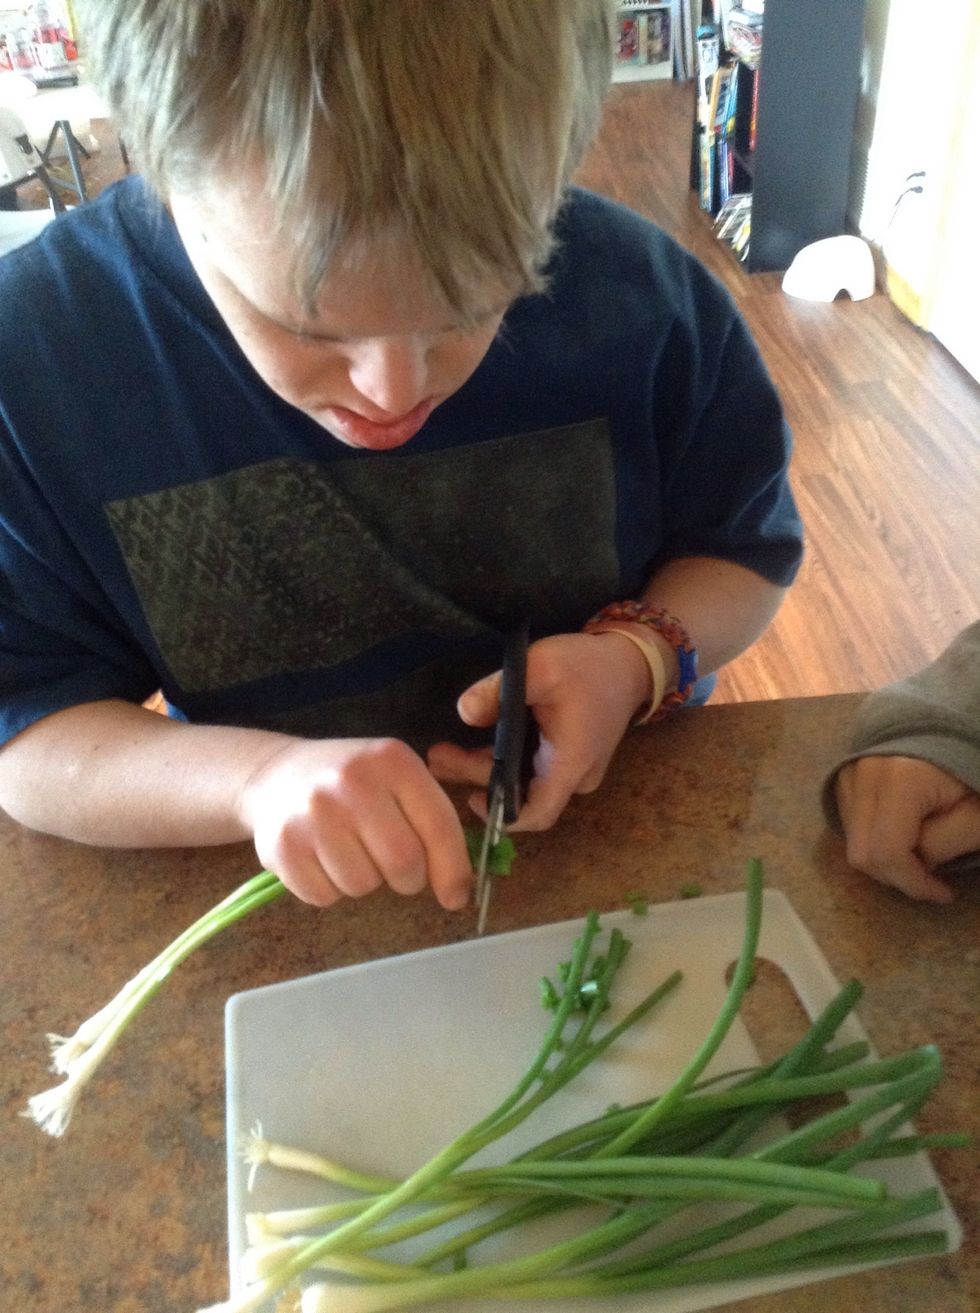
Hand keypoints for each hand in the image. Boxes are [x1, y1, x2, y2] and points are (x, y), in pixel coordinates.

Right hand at [238, 737, 471, 909]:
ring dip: (364, 881)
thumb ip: (431, 822)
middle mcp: (352, 781)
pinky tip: (320, 857)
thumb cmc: (351, 783)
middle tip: (393, 866)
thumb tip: (457, 891)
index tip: (456, 897)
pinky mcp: (283, 846)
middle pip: (404, 863)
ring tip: (348, 850)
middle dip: (407, 879)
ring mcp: (314, 813)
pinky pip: (324, 896)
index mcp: (392, 760)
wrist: (275, 775)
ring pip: (363, 885)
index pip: (438, 826)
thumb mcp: (394, 779)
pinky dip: (329, 889)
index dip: (454, 869)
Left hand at [427, 631, 652, 830]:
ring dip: (485, 768)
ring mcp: (572, 770)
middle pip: (521, 794)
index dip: (503, 815)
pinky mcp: (567, 759)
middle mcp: (574, 777)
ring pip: (524, 782)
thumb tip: (463, 713)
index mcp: (571, 763)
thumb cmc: (587, 666)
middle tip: (437, 757)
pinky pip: (532, 770)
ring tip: (444, 750)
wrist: (627, 663)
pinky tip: (472, 743)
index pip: (537, 813)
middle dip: (478, 778)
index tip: (470, 798)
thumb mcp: (541, 665)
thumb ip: (500, 689)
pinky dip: (502, 760)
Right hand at [835, 755, 979, 902]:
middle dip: (897, 876)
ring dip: (886, 860)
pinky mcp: (844, 778)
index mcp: (899, 780)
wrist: (949, 726)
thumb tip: (915, 864)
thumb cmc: (969, 770)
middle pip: (862, 854)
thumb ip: (943, 845)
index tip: (943, 893)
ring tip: (919, 850)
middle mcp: (863, 775)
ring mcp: (848, 775)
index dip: (914, 884)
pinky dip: (875, 840)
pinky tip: (902, 831)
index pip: (887, 853)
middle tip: (931, 875)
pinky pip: (851, 826)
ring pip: (853, 844)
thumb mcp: (975, 814)